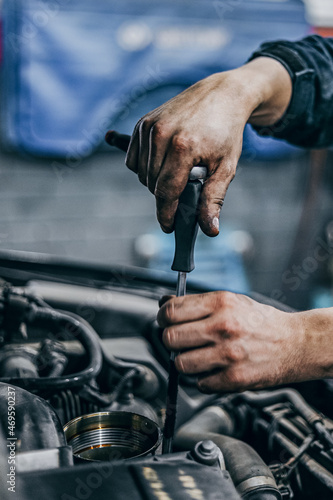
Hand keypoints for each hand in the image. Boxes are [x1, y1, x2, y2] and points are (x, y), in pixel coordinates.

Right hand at [126, 58, 291, 235]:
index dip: (166, 214)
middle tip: (185, 188)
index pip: (165, 192)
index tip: (169, 227)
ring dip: (155, 182)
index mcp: (182, 148)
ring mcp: (148, 127)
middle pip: (152, 185)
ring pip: (140, 174)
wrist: (222, 94)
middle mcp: (160, 135)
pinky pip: (132, 159)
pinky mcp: (142, 124)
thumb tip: (210, 230)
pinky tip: (162, 163)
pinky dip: (144, 167)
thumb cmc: (226, 132)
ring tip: (177, 171)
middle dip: (166, 195)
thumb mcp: (226, 167)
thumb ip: (213, 199)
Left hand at [157, 292, 332, 391]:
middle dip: (171, 341)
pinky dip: (203, 379)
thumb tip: (165, 303)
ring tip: (198, 357)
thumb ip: (197, 303)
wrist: (295, 343)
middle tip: (180, 342)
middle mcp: (223, 326)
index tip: (165, 322)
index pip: (171, 311)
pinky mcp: (234, 378)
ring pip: (181, 363)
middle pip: (170, 338)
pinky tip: (215, 370)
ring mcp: (228, 354)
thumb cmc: (261, 322)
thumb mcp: (231, 301)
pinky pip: (200, 383)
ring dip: (185, 363)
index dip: (163, 318)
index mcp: (221, 303)